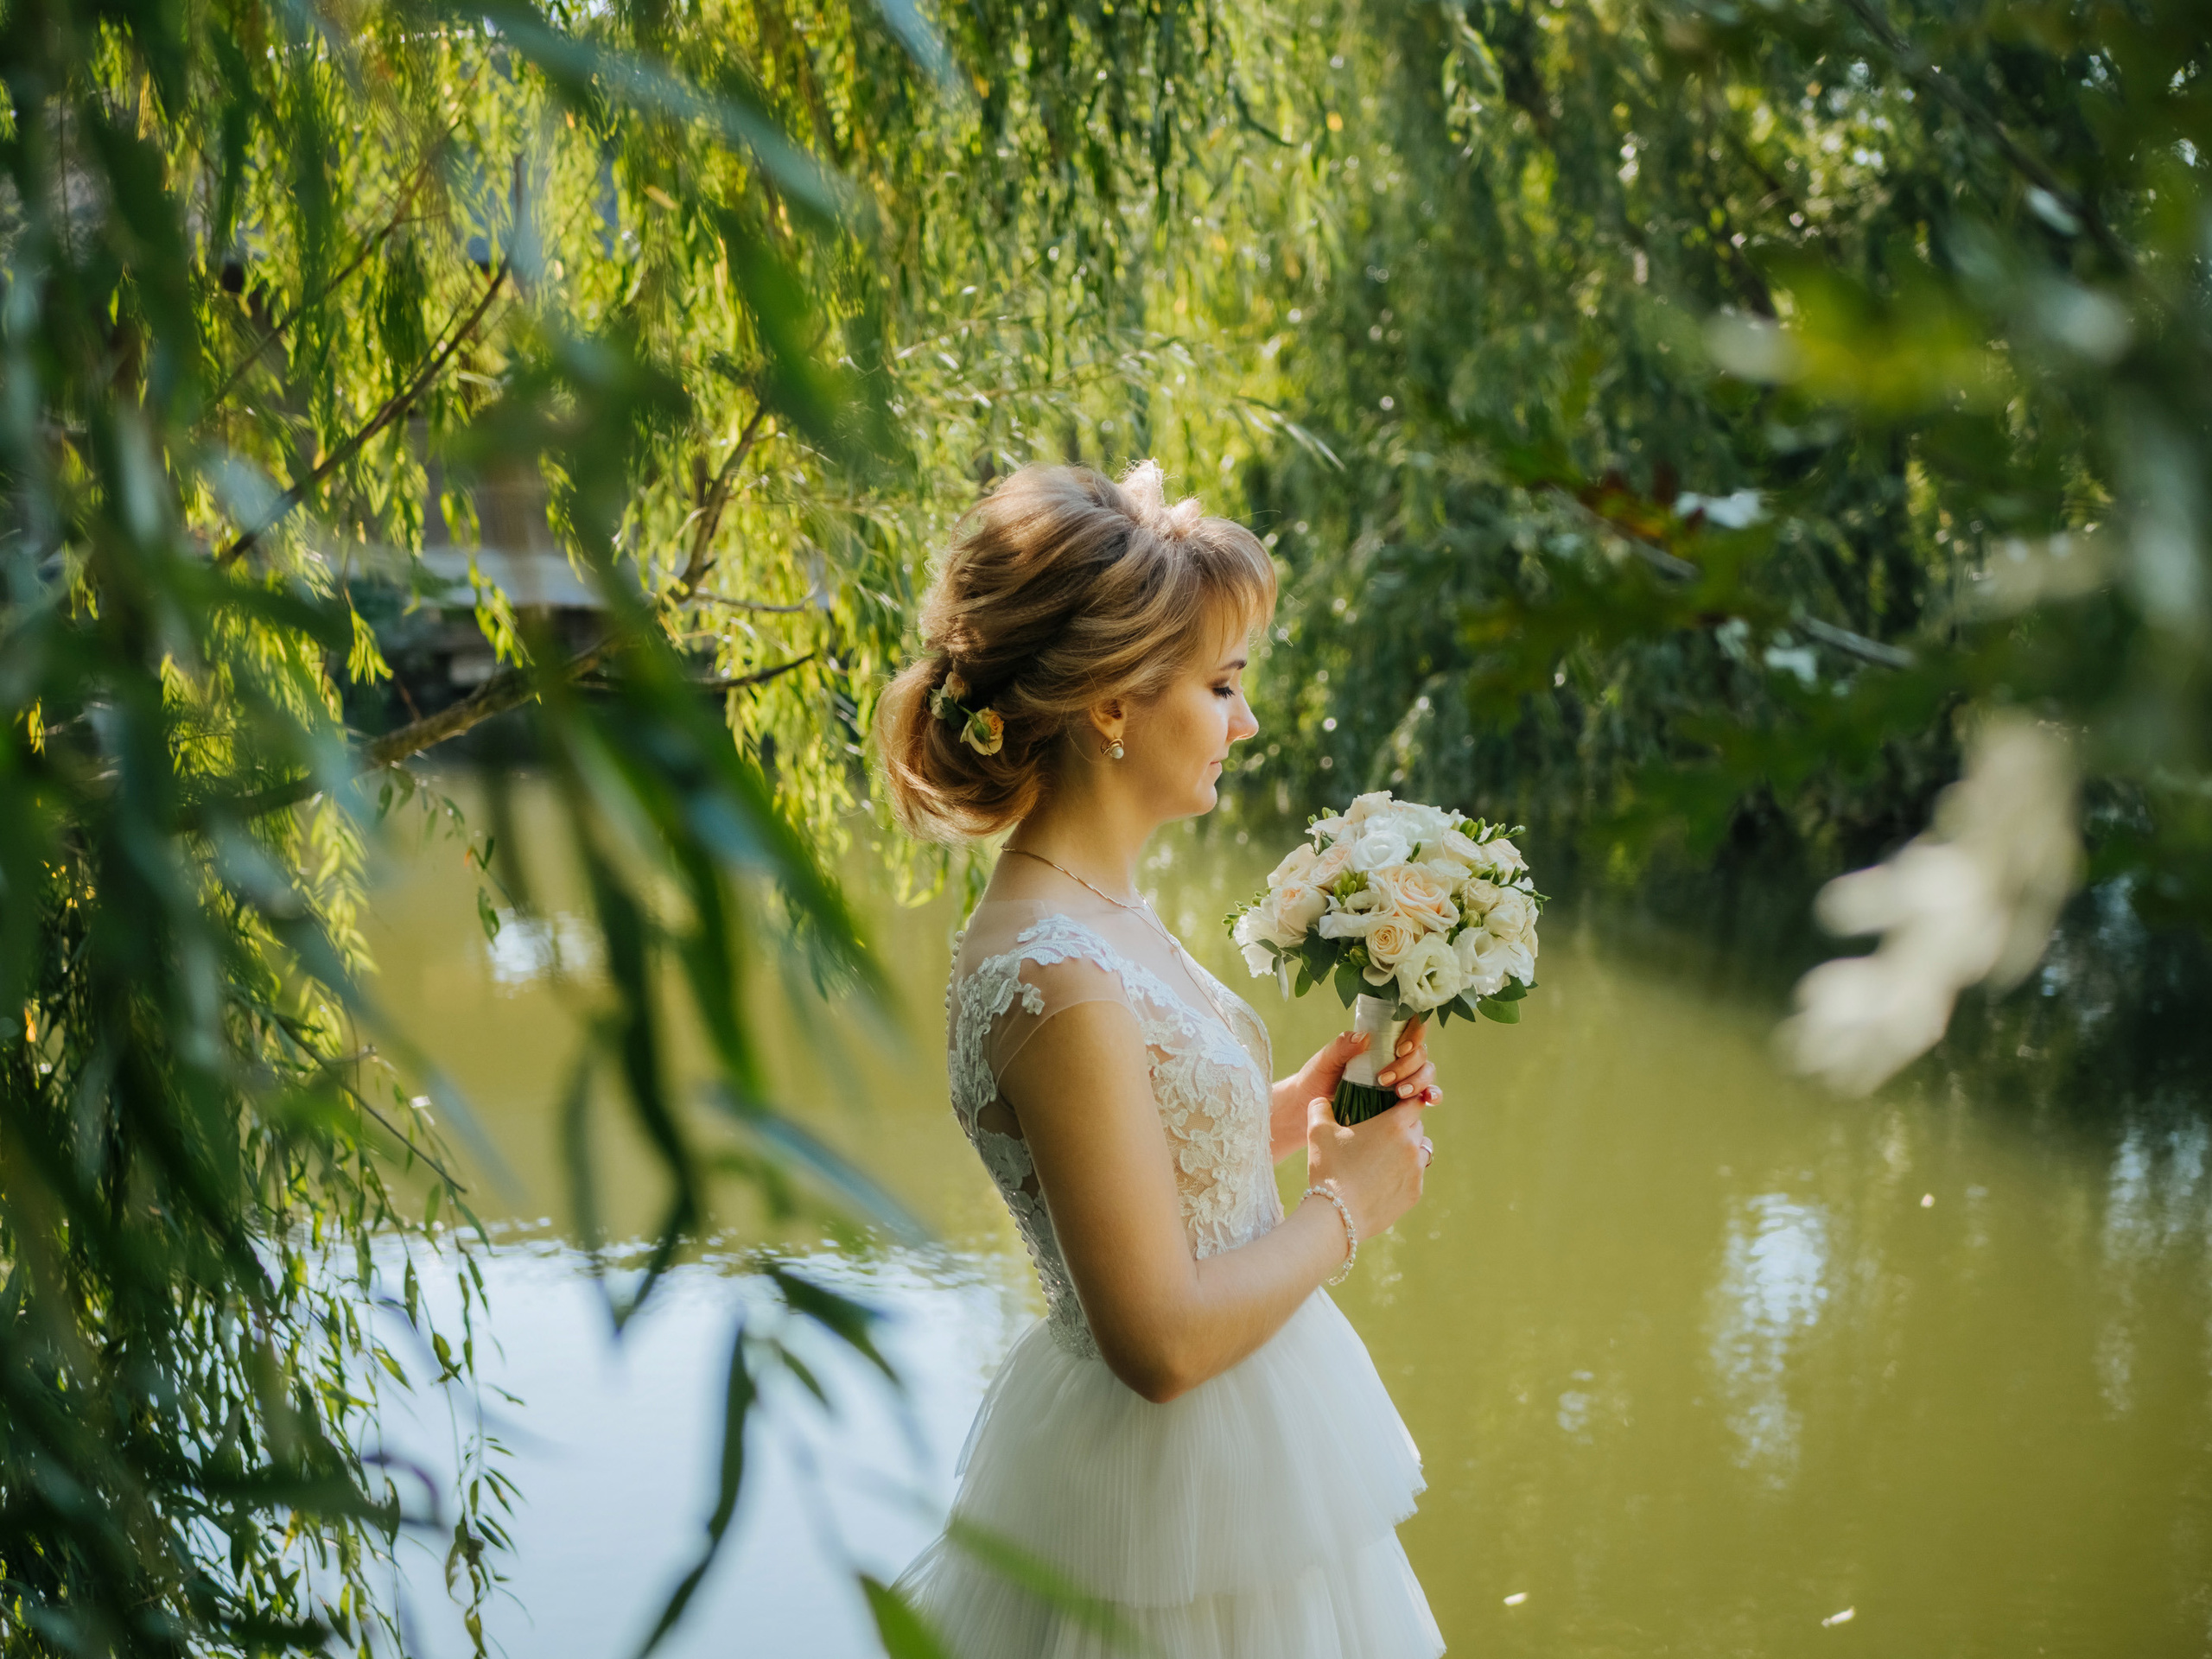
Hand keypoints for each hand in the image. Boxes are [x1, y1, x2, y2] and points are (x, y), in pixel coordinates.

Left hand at [1290, 1017, 1440, 1106]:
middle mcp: (1394, 1057)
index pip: (1407, 1026)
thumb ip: (1342, 1046)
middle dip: (1409, 1065)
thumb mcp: (1325, 1060)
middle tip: (1385, 1080)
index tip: (1400, 1049)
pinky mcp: (1403, 1101)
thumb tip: (1364, 1036)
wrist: (1310, 1108)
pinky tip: (1427, 1100)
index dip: (1415, 1032)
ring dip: (1419, 1081)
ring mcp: (1401, 1078)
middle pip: (1420, 1052)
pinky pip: (1426, 1094)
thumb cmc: (1317, 1079)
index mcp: (1378, 1042)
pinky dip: (1432, 1094)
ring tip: (1400, 1093)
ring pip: (1426, 1071)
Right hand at [1304, 1092, 1427, 1244]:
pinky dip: (1405, 1174)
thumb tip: (1321, 1101)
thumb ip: (1320, 1108)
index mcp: (1393, 1125)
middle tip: (1383, 1131)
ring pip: (1422, 1151)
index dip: (1405, 1100)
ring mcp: (1416, 1172)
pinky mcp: (1414, 1194)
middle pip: (1417, 1126)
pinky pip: (1416, 1177)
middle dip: (1404, 1125)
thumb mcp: (1317, 1132)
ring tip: (1387, 1156)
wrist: (1338, 1215)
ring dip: (1410, 1149)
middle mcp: (1412, 1146)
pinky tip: (1384, 1179)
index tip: (1394, 1103)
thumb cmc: (1329, 1169)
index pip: (1414, 1102)